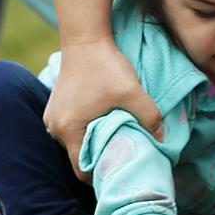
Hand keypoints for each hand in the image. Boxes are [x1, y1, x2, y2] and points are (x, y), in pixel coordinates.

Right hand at [43, 39, 162, 180]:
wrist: (85, 39)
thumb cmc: (106, 66)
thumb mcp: (133, 92)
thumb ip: (150, 118)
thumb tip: (162, 140)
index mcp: (69, 130)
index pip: (82, 170)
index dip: (101, 176)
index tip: (119, 172)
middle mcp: (55, 128)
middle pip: (78, 157)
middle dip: (100, 160)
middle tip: (122, 158)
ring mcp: (52, 118)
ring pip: (75, 143)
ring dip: (93, 145)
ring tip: (115, 142)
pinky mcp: (56, 108)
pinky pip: (72, 130)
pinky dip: (86, 132)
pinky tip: (104, 126)